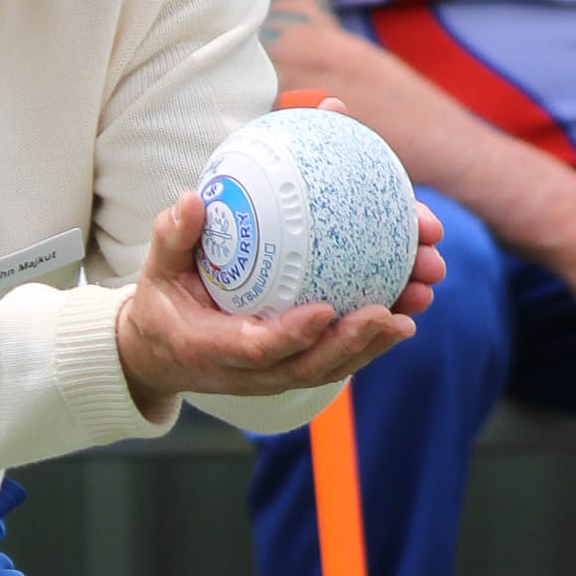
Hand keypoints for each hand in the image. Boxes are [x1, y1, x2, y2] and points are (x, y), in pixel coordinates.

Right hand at [115, 191, 446, 419]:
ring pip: (334, 366)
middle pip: (309, 367)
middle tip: (389, 310)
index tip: (325, 310)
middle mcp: (249, 373)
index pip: (256, 349)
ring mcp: (276, 375)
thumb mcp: (156, 269)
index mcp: (211, 349)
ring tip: (419, 299)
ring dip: (379, 338)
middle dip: (353, 342)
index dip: (293, 335)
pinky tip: (411, 301)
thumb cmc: (162, 303)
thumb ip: (173, 237)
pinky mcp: (295, 367)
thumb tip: (191, 199)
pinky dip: (376, 334)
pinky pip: (340, 354)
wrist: (163, 351)